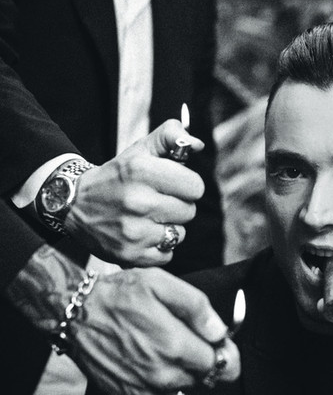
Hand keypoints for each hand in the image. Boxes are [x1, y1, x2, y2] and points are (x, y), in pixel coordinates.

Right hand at [66, 120, 205, 266]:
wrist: (73, 204)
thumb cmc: (116, 177)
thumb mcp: (139, 150)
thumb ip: (170, 138)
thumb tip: (197, 144)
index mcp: (141, 171)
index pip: (195, 186)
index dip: (187, 185)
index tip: (173, 185)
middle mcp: (137, 202)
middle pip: (189, 211)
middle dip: (177, 206)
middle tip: (156, 202)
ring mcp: (133, 231)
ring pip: (179, 234)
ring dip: (168, 228)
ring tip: (147, 219)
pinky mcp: (130, 255)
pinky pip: (167, 256)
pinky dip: (158, 248)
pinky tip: (142, 236)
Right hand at [73, 267, 240, 394]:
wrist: (74, 314)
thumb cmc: (119, 296)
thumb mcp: (162, 285)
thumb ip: (198, 308)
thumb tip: (220, 332)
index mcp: (176, 346)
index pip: (224, 365)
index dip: (225, 352)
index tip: (217, 342)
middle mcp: (163, 375)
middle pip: (208, 380)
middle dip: (206, 362)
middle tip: (189, 341)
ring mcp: (146, 390)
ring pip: (186, 391)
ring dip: (186, 375)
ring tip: (169, 350)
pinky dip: (164, 384)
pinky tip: (152, 361)